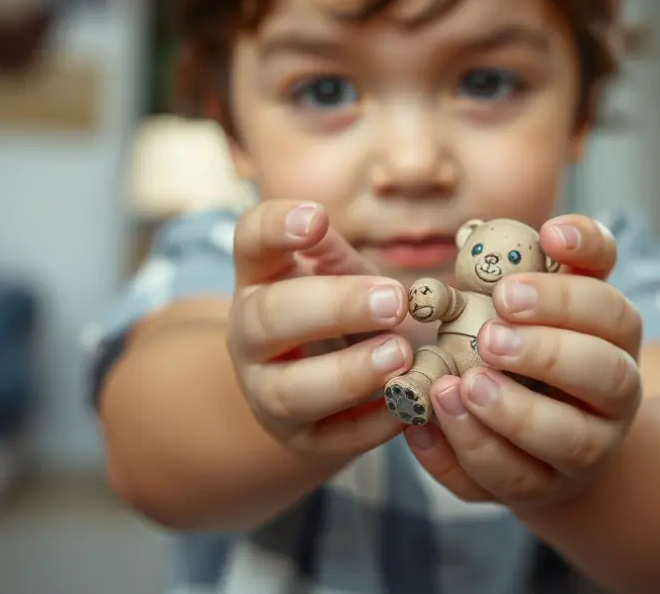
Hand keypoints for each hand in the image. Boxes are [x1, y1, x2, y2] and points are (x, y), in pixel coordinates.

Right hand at [226, 200, 413, 460]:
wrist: (335, 391)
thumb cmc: (345, 314)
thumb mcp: (343, 276)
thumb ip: (337, 255)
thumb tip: (330, 228)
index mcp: (261, 279)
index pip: (250, 242)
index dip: (276, 228)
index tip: (317, 218)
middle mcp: (249, 336)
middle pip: (269, 318)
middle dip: (335, 307)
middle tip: (396, 300)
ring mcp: (267, 392)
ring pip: (290, 390)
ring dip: (349, 373)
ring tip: (402, 354)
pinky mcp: (301, 440)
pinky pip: (333, 438)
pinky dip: (373, 424)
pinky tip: (410, 405)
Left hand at [404, 215, 642, 510]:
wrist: (547, 445)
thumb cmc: (531, 350)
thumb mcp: (533, 305)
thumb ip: (525, 270)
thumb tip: (490, 234)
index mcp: (613, 338)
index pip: (614, 305)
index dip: (582, 273)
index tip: (546, 237)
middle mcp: (614, 394)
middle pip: (604, 373)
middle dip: (547, 350)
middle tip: (491, 333)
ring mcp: (585, 449)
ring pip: (568, 439)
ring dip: (513, 412)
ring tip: (464, 385)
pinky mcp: (542, 489)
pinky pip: (511, 480)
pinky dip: (467, 451)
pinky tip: (427, 419)